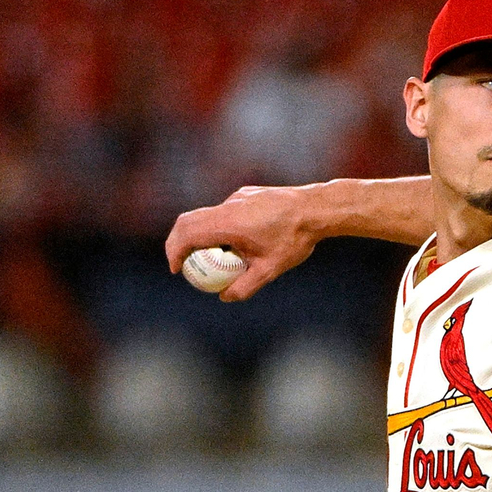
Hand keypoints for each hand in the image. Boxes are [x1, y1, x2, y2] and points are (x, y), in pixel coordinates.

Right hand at [165, 185, 321, 301]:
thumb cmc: (294, 239)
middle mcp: (228, 206)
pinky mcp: (246, 194)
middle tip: (181, 263)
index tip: (176, 269)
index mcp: (228, 223)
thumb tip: (224, 297)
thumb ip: (245, 286)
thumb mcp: (270, 269)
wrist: (316, 209)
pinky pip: (225, 211)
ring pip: (206, 215)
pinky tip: (239, 242)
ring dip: (200, 234)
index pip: (187, 234)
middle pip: (188, 221)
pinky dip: (220, 226)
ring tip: (211, 257)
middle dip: (178, 242)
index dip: (174, 251)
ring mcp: (237, 197)